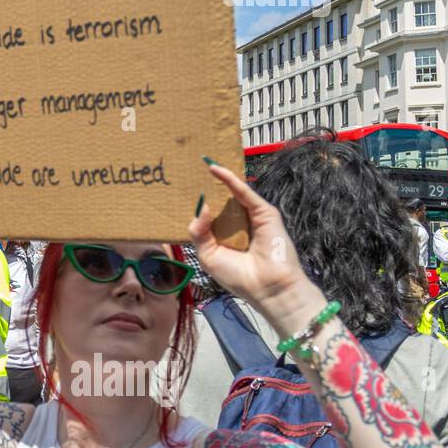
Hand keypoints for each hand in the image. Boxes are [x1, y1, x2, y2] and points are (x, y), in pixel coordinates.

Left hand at [188, 162, 324, 332]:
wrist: (267, 287)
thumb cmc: (238, 276)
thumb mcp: (209, 255)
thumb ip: (199, 232)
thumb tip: (201, 206)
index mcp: (226, 235)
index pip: (211, 214)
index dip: (198, 202)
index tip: (179, 188)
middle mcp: (239, 223)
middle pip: (221, 200)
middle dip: (206, 186)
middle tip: (186, 168)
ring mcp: (253, 216)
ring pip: (233, 193)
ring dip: (217, 178)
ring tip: (198, 160)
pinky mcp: (265, 212)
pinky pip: (244, 193)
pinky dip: (230, 180)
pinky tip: (215, 169)